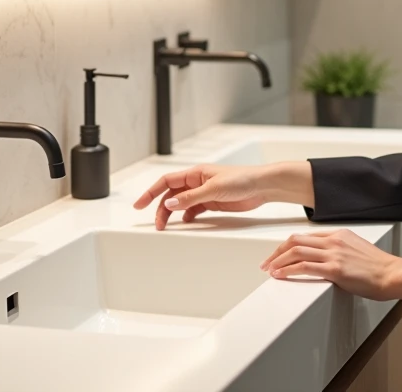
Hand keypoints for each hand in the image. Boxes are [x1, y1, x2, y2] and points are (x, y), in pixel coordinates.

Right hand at [133, 164, 268, 230]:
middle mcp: (197, 182)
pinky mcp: (213, 202)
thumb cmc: (242, 179)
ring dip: (173, 214)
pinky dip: (187, 216)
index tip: (139, 205)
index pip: (166, 182)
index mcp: (195, 173)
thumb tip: (169, 204)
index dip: (150, 192)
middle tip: (158, 225)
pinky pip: (194, 210)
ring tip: (167, 227)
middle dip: (161, 209)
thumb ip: (190, 198)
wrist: (262, 186)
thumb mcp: (213, 189)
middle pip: (171, 195)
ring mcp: (205, 193)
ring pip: (181, 204)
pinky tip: (185, 222)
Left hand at [260, 229, 401, 301]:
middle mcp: (333, 241)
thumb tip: (324, 260)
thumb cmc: (378, 267)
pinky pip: (304, 266)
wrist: (392, 274)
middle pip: (295, 240)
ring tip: (269, 270)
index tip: (278, 255)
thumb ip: (339, 251)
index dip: (287, 246)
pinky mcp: (334, 269)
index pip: (305, 236)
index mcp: (338, 235)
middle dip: (277, 251)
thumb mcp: (356, 250)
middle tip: (267, 263)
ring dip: (278, 261)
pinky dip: (288, 270)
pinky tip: (280, 275)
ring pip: (296, 251)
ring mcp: (333, 254)